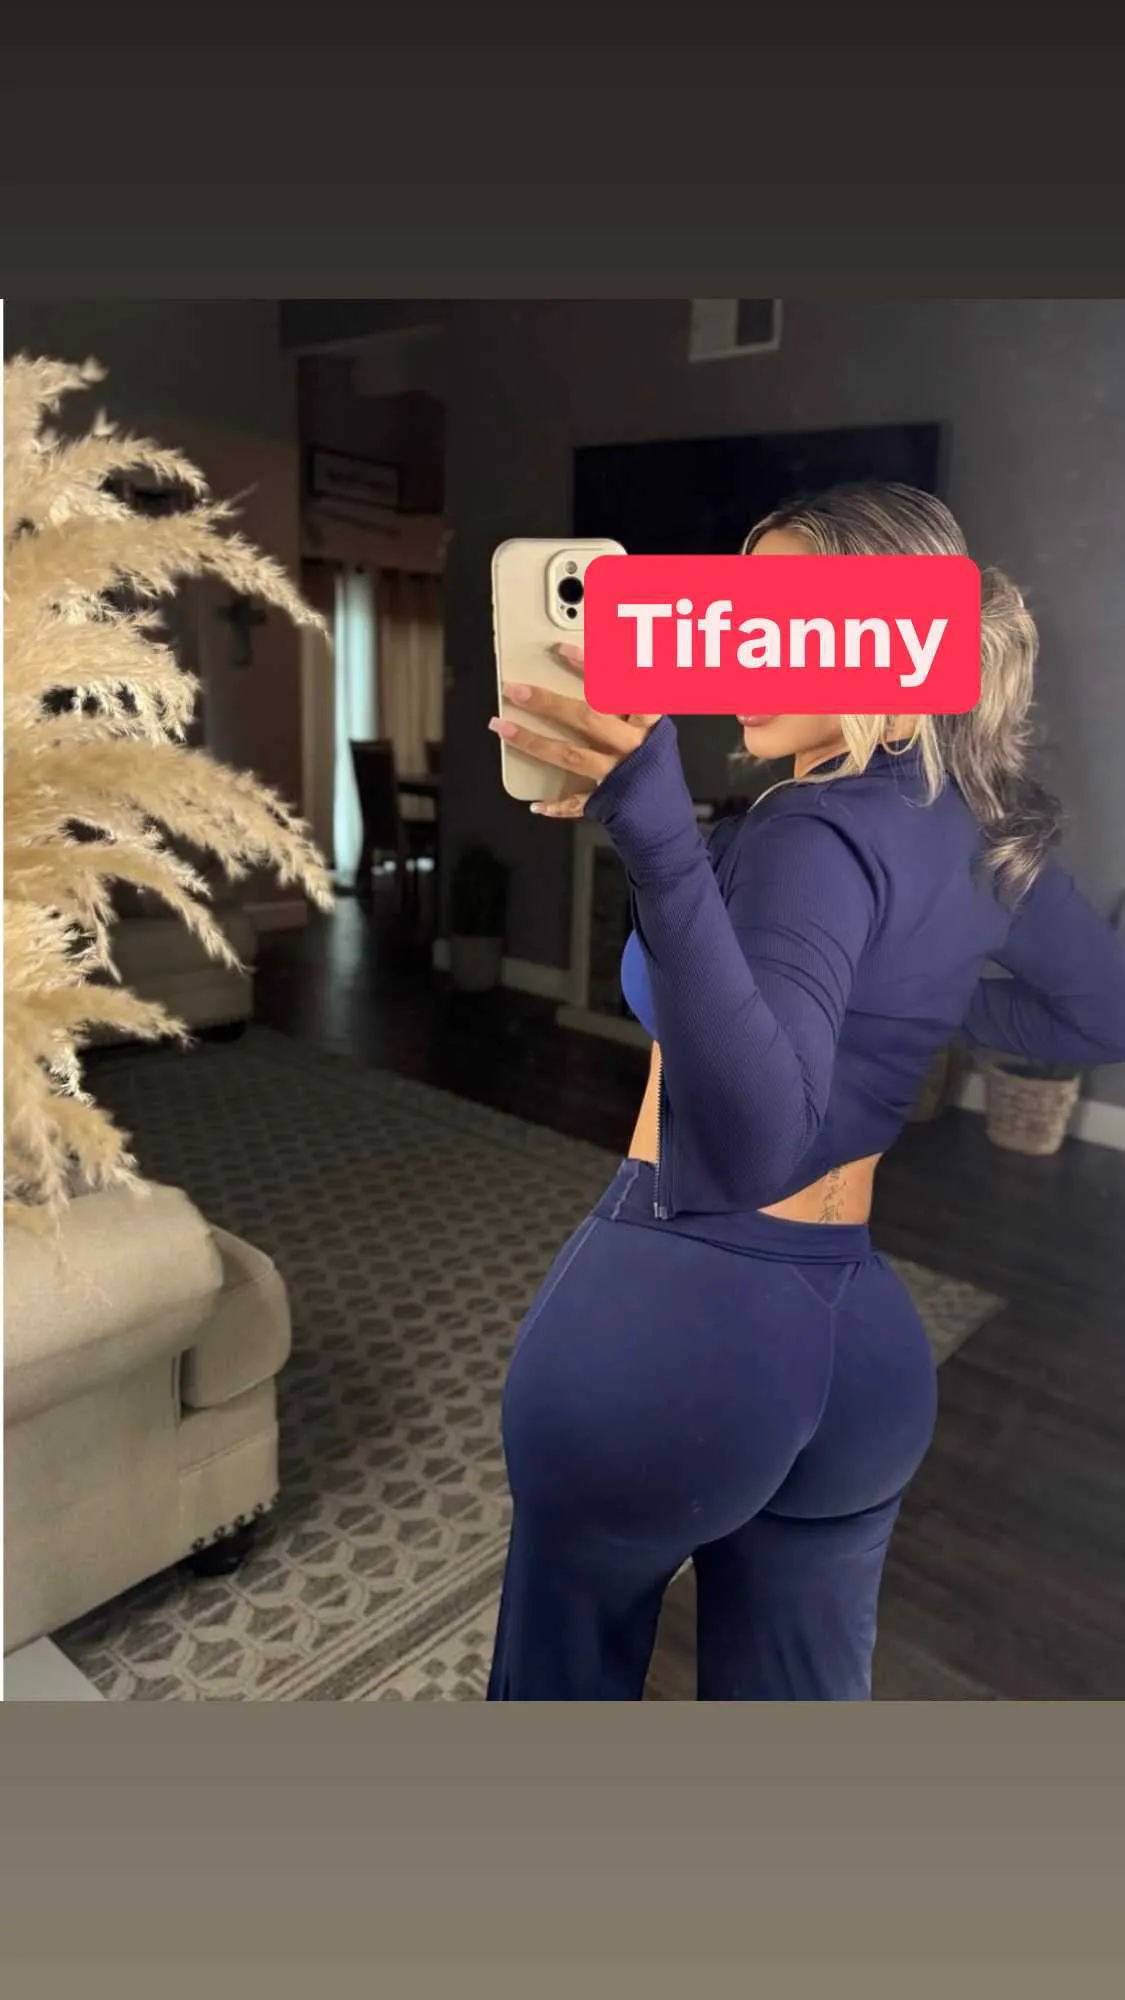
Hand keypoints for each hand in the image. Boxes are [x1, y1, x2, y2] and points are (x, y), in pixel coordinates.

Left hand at [489, 643, 660, 817]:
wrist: (670, 816)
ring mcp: (619, 775)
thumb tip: (594, 668)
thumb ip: (627, 702)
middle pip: (589, 717)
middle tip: (515, 689)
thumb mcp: (654, 727)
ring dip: (534, 742)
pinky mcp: (609, 801)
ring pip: (572, 755)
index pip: (623, 685)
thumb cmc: (657, 764)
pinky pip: (579, 801)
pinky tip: (536, 803)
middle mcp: (634, 746)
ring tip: (503, 727)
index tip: (561, 649)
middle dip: (549, 703)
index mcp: (649, 722)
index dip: (593, 666)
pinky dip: (557, 803)